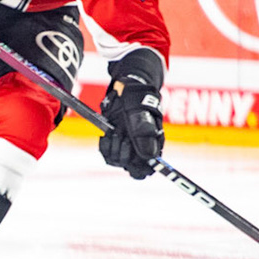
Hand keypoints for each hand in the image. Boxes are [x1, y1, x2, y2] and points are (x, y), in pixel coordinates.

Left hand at [98, 58, 163, 178]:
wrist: (124, 89)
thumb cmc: (136, 99)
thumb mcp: (141, 112)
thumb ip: (144, 132)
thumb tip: (150, 156)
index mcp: (153, 144)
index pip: (148, 169)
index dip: (140, 168)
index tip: (132, 157)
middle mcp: (140, 148)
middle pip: (132, 169)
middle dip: (124, 155)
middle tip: (123, 138)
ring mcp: (126, 146)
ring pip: (118, 161)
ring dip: (114, 148)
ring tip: (115, 131)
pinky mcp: (114, 143)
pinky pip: (107, 154)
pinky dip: (105, 146)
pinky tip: (107, 134)